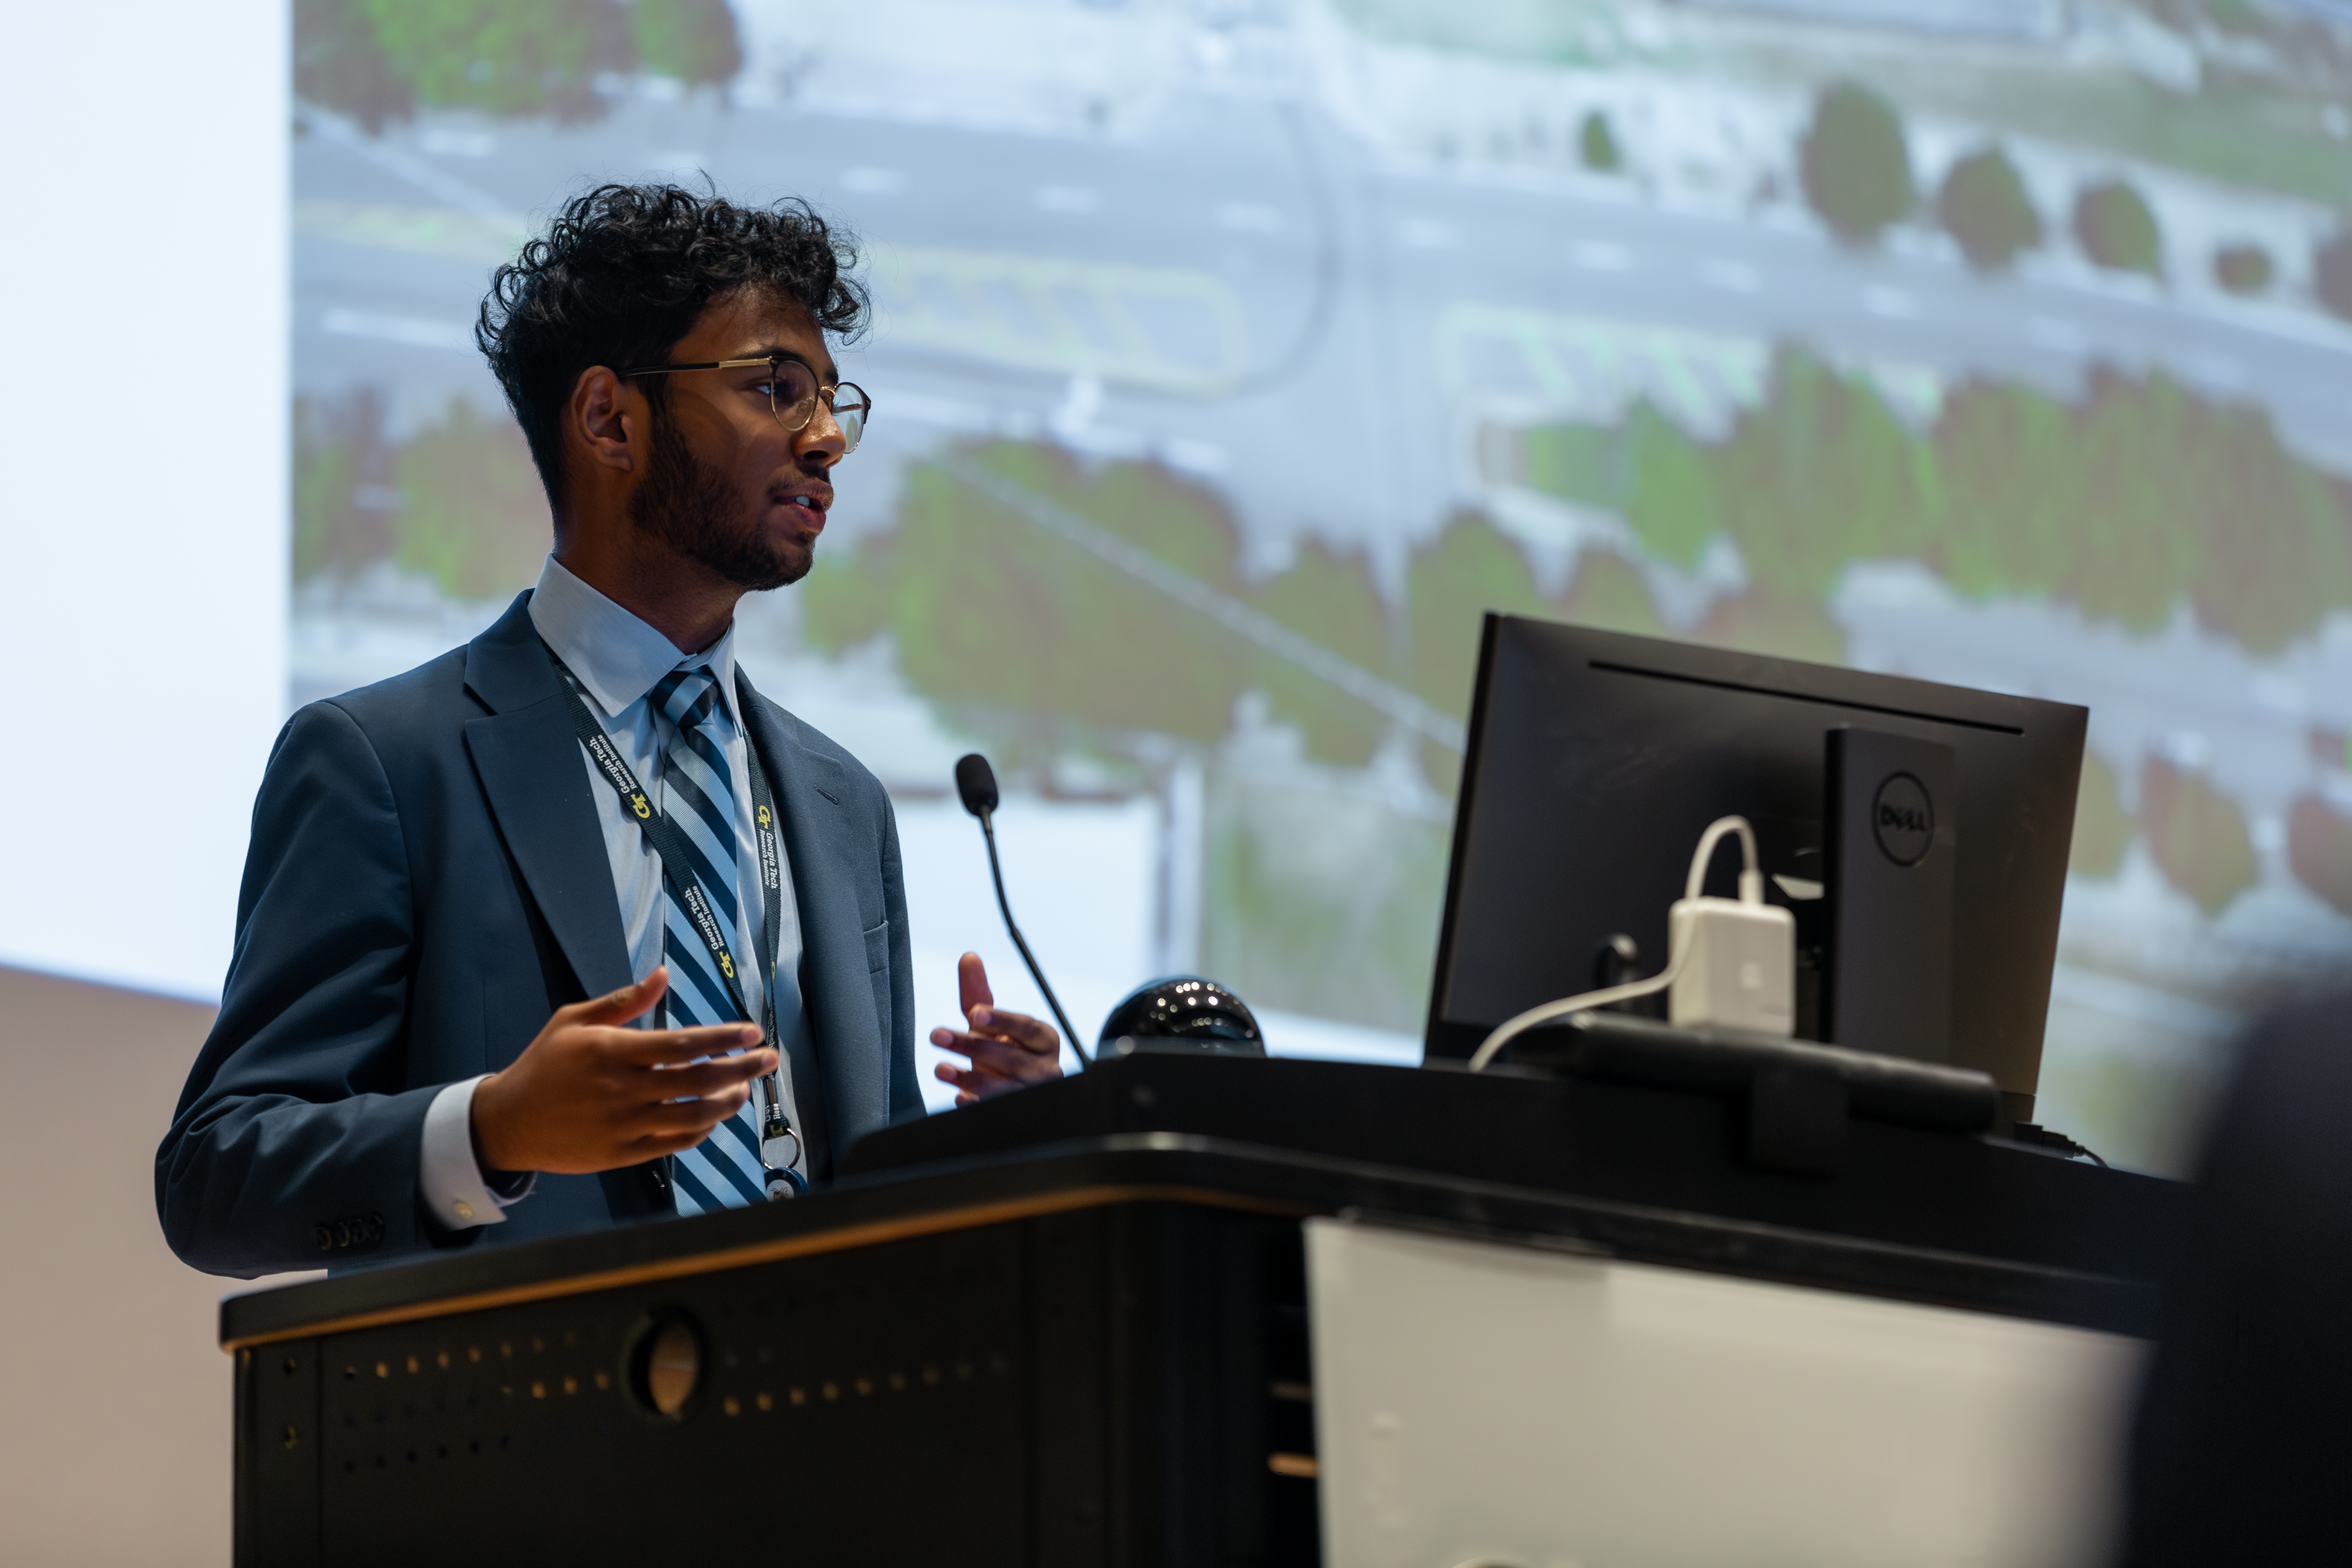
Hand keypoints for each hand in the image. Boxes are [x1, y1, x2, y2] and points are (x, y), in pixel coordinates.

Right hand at [471, 968, 777, 1174]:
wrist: (508, 1121)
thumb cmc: (544, 1064)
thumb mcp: (573, 1021)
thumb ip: (623, 1001)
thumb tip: (663, 975)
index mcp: (613, 1052)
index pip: (683, 1044)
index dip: (724, 1038)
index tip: (752, 1032)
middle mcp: (623, 1090)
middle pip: (698, 1080)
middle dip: (742, 1068)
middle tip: (769, 1059)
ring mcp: (624, 1125)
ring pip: (693, 1117)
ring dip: (728, 1102)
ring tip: (745, 1088)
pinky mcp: (623, 1154)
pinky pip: (674, 1143)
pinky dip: (701, 1131)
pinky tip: (713, 1117)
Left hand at [929, 952, 1063, 1105]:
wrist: (1014, 1097)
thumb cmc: (1004, 1055)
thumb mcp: (991, 1028)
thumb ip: (979, 996)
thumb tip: (968, 957)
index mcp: (1043, 1040)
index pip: (1026, 1027)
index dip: (1001, 1021)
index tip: (973, 1014)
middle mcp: (1046, 1068)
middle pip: (1012, 1057)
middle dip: (972, 1046)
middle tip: (937, 1035)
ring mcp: (1033, 1095)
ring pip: (1006, 1089)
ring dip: (970, 1079)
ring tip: (940, 1069)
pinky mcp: (1020, 1116)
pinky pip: (999, 1114)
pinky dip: (978, 1107)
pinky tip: (959, 1099)